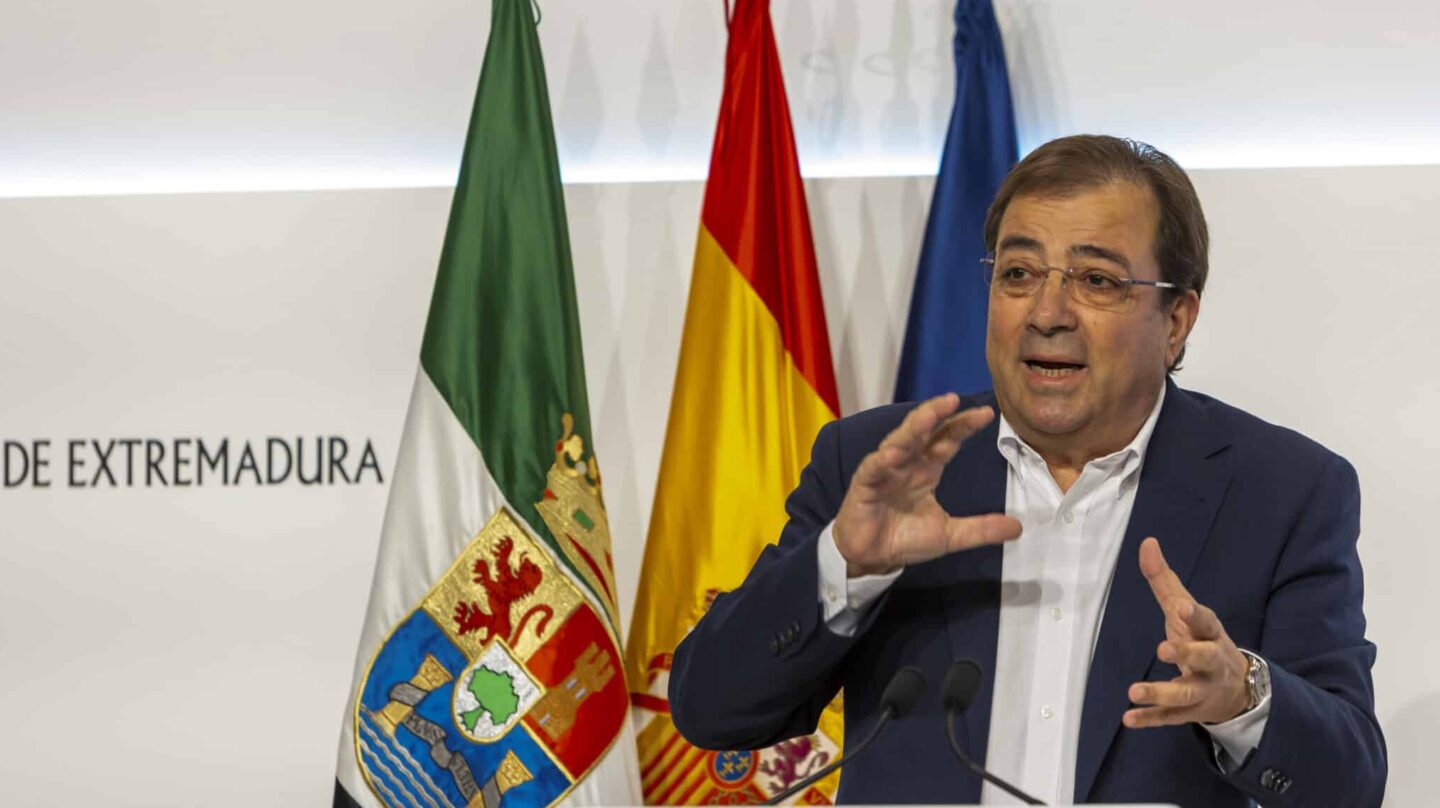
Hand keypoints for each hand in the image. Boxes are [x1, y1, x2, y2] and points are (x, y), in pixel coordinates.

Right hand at [832, 394, 1022, 576]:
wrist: (872, 557)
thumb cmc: (905, 537)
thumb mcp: (949, 535)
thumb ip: (981, 529)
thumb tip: (1018, 527)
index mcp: (927, 468)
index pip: (947, 439)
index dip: (964, 425)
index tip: (987, 413)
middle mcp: (907, 463)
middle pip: (923, 431)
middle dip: (936, 413)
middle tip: (954, 399)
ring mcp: (884, 470)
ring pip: (898, 441)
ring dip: (913, 427)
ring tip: (929, 414)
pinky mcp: (864, 484)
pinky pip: (874, 468)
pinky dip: (882, 461)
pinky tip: (893, 455)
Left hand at [1123, 537, 1250, 728]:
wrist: (1236, 689)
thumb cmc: (1202, 639)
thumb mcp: (1186, 610)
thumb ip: (1164, 581)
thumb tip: (1146, 542)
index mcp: (1210, 634)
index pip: (1207, 622)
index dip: (1196, 616)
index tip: (1183, 608)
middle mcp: (1211, 663)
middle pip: (1204, 659)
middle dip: (1187, 655)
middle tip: (1162, 649)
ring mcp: (1202, 690)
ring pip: (1185, 693)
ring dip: (1161, 692)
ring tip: (1133, 691)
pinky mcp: (1189, 712)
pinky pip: (1170, 717)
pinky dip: (1150, 719)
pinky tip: (1128, 718)